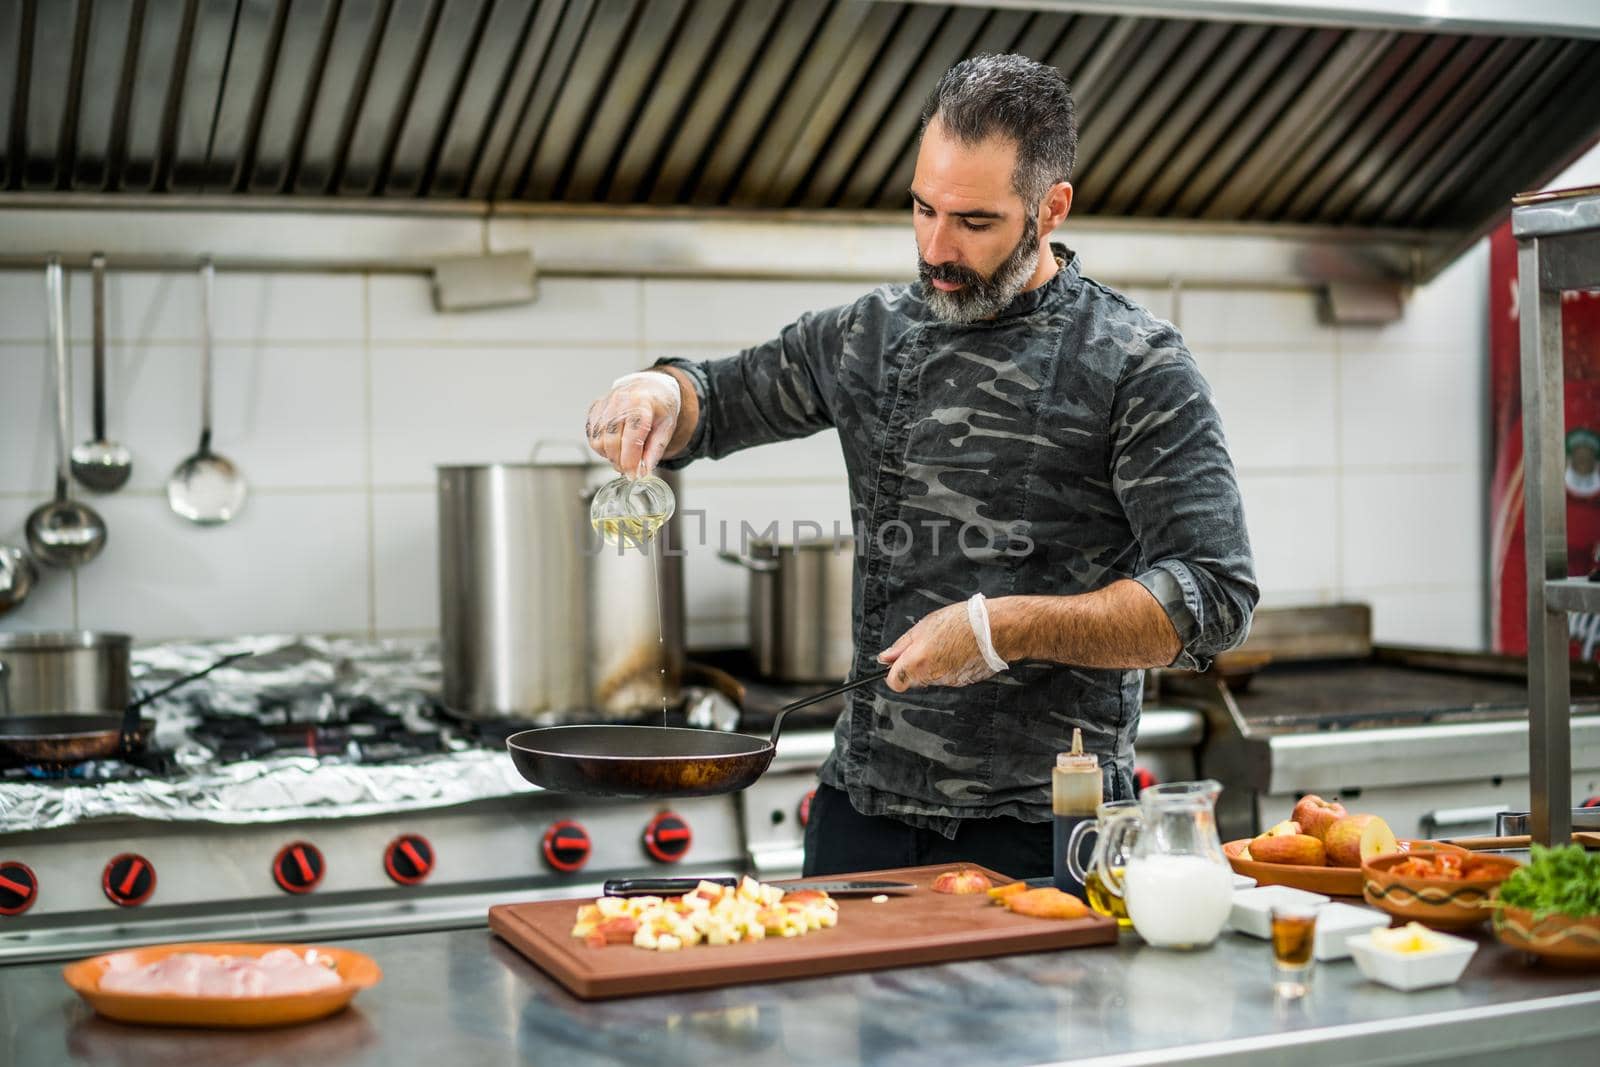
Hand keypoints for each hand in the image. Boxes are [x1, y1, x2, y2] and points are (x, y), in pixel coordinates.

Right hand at [585, 371, 681, 475]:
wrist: (650, 387)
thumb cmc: (659, 407)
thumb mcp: (666, 428)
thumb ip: (655, 450)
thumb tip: (643, 471)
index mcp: (641, 405)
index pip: (631, 439)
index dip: (630, 461)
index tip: (633, 475)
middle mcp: (620, 401)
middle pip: (611, 442)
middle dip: (619, 462)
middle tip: (628, 469)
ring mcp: (605, 404)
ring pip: (598, 440)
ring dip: (609, 455)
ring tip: (622, 455)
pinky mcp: (595, 408)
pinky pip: (591, 434)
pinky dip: (600, 446)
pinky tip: (613, 446)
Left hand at [877, 601, 1000, 691]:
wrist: (997, 630)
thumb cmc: (962, 622)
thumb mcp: (925, 625)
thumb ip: (902, 645)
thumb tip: (884, 658)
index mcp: (918, 661)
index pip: (894, 682)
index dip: (893, 671)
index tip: (897, 660)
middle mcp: (932, 677)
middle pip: (913, 679)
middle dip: (915, 665)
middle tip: (928, 643)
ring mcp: (949, 682)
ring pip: (931, 677)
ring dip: (934, 664)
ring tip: (948, 643)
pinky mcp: (963, 682)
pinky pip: (948, 677)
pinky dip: (950, 666)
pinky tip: (960, 649)